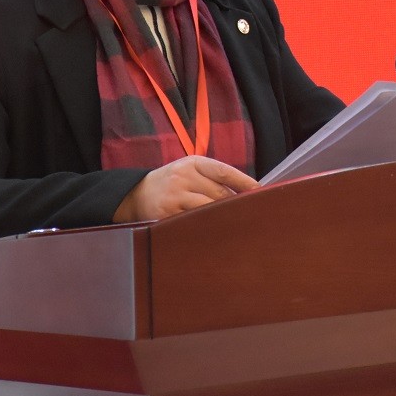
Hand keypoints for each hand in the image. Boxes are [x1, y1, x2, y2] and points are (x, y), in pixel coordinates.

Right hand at [113, 155, 258, 222]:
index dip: (244, 182)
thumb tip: (245, 193)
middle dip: (235, 204)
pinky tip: (215, 232)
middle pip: (219, 194)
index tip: (259, 191)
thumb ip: (213, 178)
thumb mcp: (189, 170)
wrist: (136, 194)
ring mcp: (175, 196)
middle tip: (251, 214)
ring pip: (208, 209)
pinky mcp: (168, 214)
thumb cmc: (172, 183)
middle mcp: (184, 177)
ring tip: (236, 225)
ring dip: (223, 217)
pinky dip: (207, 227)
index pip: (224, 172)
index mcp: (193, 163)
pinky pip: (194, 223)